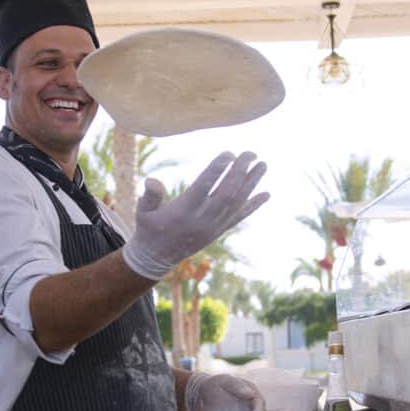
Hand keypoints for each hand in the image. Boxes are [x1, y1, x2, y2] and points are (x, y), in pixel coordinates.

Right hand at [122, 151, 268, 280]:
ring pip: (236, 204)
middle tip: (250, 153)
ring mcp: (213, 227)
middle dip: (239, 173)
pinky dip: (253, 205)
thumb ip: (149, 196)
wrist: (156, 258)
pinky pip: (239, 218)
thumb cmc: (148, 227)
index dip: (216, 171)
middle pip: (226, 194)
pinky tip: (266, 193)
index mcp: (183, 212)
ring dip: (251, 184)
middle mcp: (201, 220)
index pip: (203, 188)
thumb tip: (152, 180)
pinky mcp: (219, 232)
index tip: (229, 154)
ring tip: (263, 164)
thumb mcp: (142, 211)